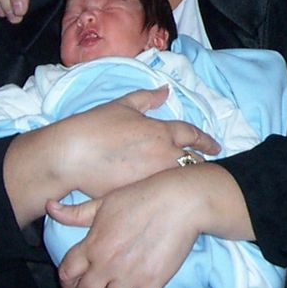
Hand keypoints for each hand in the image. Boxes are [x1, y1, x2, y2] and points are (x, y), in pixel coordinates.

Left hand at [53, 171, 201, 287]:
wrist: (180, 201)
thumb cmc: (143, 196)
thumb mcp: (105, 201)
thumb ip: (76, 212)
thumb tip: (50, 207)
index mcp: (93, 244)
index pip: (67, 273)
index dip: (66, 283)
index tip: (73, 286)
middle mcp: (106, 265)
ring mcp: (129, 276)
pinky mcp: (152, 283)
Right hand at [58, 89, 220, 199]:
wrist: (70, 156)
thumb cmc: (94, 126)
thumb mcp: (123, 105)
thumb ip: (147, 98)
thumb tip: (165, 90)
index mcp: (161, 132)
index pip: (193, 135)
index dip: (206, 140)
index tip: (216, 146)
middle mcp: (164, 156)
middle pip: (194, 163)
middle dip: (201, 164)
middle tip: (207, 166)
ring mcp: (153, 179)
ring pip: (180, 180)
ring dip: (186, 179)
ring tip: (190, 182)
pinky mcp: (140, 196)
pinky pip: (161, 195)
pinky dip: (166, 193)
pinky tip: (166, 195)